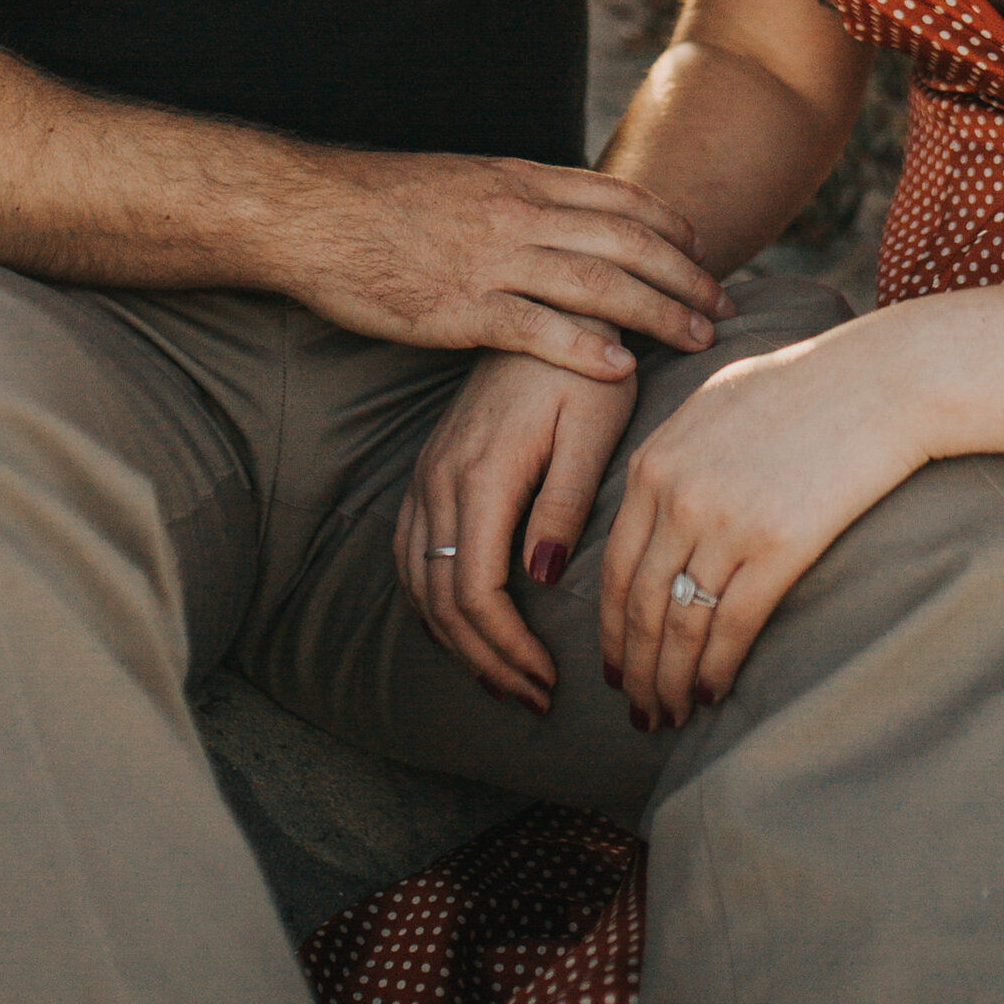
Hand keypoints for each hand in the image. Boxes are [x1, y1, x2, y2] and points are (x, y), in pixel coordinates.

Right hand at [276, 152, 732, 380]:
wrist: (314, 213)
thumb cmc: (383, 201)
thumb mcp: (466, 178)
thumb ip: (518, 194)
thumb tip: (563, 210)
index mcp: (520, 180)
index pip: (619, 199)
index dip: (670, 226)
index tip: (701, 251)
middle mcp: (518, 214)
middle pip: (627, 242)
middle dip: (685, 274)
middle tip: (723, 305)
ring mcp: (491, 260)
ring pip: (598, 283)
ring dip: (659, 311)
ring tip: (698, 338)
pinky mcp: (460, 308)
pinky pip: (535, 328)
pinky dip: (584, 347)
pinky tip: (621, 367)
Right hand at [395, 352, 639, 709]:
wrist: (548, 305)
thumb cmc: (585, 368)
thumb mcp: (592, 429)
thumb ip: (562, 503)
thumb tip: (536, 577)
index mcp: (483, 474)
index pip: (475, 589)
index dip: (506, 647)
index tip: (547, 680)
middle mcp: (442, 478)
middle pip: (443, 598)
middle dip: (485, 660)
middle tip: (532, 698)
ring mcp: (428, 473)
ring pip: (419, 580)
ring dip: (456, 639)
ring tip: (504, 677)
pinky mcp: (430, 468)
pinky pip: (412, 551)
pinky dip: (432, 601)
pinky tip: (465, 625)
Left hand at [600, 315, 928, 729]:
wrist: (878, 381)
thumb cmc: (805, 387)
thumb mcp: (714, 405)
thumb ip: (674, 458)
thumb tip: (655, 510)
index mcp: (654, 463)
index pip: (613, 565)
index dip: (610, 628)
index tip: (616, 665)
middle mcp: (677, 496)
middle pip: (638, 604)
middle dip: (635, 667)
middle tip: (639, 708)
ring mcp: (725, 522)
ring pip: (680, 624)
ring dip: (671, 679)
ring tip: (671, 712)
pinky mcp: (777, 545)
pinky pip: (732, 625)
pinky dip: (717, 668)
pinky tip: (713, 692)